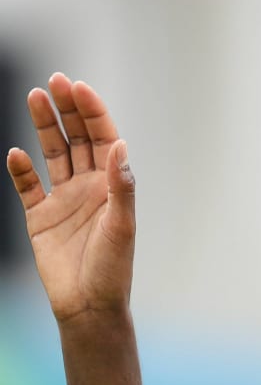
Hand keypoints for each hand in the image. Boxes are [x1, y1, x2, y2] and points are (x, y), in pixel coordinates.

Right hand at [5, 73, 135, 322]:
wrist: (89, 304)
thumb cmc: (113, 268)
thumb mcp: (121, 225)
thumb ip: (120, 186)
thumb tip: (119, 145)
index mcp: (112, 186)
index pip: (104, 140)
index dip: (94, 113)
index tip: (80, 88)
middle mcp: (89, 188)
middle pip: (78, 139)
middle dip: (68, 110)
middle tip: (56, 80)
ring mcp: (63, 200)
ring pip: (53, 154)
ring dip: (44, 127)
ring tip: (34, 96)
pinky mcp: (40, 217)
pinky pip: (27, 187)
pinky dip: (20, 170)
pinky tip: (16, 154)